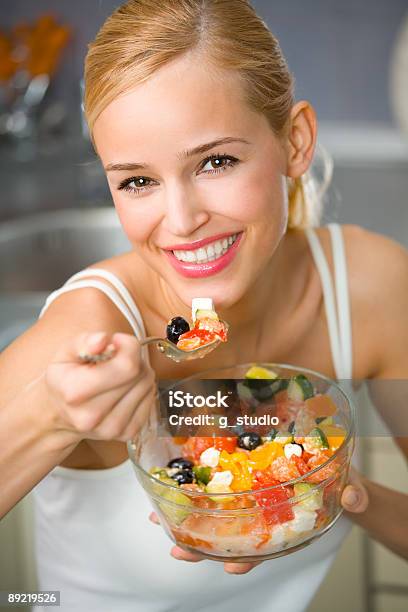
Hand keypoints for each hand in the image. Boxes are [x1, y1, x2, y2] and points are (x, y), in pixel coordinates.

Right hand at [45, 331, 156, 441]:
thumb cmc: (64, 379)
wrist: (59, 414)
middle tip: (116, 359)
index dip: (128, 346)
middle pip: (139, 375)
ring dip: (139, 373)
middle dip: (133, 359)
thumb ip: (84, 341)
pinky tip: (124, 388)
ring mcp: (112, 428)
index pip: (127, 366)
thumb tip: (103, 340)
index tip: (117, 342)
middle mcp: (93, 416)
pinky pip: (150, 400)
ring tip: (119, 374)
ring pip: (148, 385)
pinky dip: (142, 389)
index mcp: (75, 392)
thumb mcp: (65, 353)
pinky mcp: (127, 434)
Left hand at [148, 466, 368, 573]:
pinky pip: (218, 482)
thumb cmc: (340, 479)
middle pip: (233, 535)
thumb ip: (354, 493)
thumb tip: (354, 497)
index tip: (231, 567)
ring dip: (190, 518)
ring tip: (160, 521)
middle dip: (204, 546)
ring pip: (219, 512)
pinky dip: (196, 485)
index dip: (249, 557)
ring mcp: (252, 495)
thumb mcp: (350, 485)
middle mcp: (265, 513)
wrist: (334, 460)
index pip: (267, 546)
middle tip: (179, 553)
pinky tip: (176, 483)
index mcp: (288, 522)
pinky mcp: (243, 473)